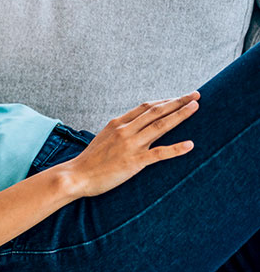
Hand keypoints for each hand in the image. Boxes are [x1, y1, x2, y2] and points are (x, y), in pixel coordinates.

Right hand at [61, 91, 199, 197]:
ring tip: (195, 108)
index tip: (179, 97)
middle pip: (156, 111)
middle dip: (178, 102)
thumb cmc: (90, 160)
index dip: (164, 101)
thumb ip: (119, 131)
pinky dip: (176, 148)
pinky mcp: (134, 162)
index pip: (145, 107)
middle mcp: (125, 130)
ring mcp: (130, 145)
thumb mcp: (103, 138)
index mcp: (117, 123)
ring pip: (160, 126)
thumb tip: (133, 127)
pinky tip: (190, 144)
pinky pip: (159, 153)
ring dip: (180, 115)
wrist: (76, 176)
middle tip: (195, 95)